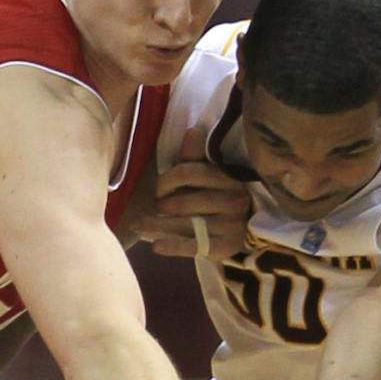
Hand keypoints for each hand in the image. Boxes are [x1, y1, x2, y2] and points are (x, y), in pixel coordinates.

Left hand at [139, 127, 252, 257]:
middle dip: (163, 205)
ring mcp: (233, 226)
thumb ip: (196, 157)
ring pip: (188, 225)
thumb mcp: (207, 174)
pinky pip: (195, 247)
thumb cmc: (217, 195)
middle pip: (186, 202)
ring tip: (137, 226)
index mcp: (230, 177)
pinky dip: (173, 247)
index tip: (158, 189)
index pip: (189, 173)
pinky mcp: (228, 247)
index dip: (167, 181)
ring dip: (158, 226)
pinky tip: (155, 246)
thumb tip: (193, 131)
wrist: (243, 227)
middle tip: (154, 208)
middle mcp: (235, 201)